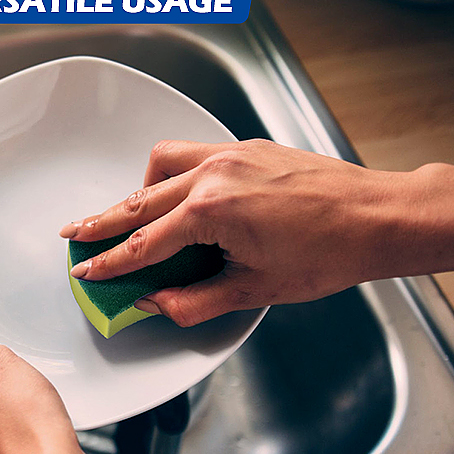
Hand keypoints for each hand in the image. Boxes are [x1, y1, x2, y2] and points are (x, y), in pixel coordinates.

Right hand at [61, 139, 453, 326]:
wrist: (377, 217)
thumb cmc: (330, 251)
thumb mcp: (256, 289)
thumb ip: (196, 301)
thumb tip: (156, 305)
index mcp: (212, 211)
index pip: (143, 243)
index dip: (109, 263)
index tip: (86, 271)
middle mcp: (216, 173)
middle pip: (140, 199)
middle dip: (103, 221)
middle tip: (76, 236)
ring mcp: (233, 154)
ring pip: (164, 163)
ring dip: (139, 190)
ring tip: (128, 216)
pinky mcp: (251, 148)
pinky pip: (195, 153)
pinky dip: (175, 172)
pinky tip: (179, 193)